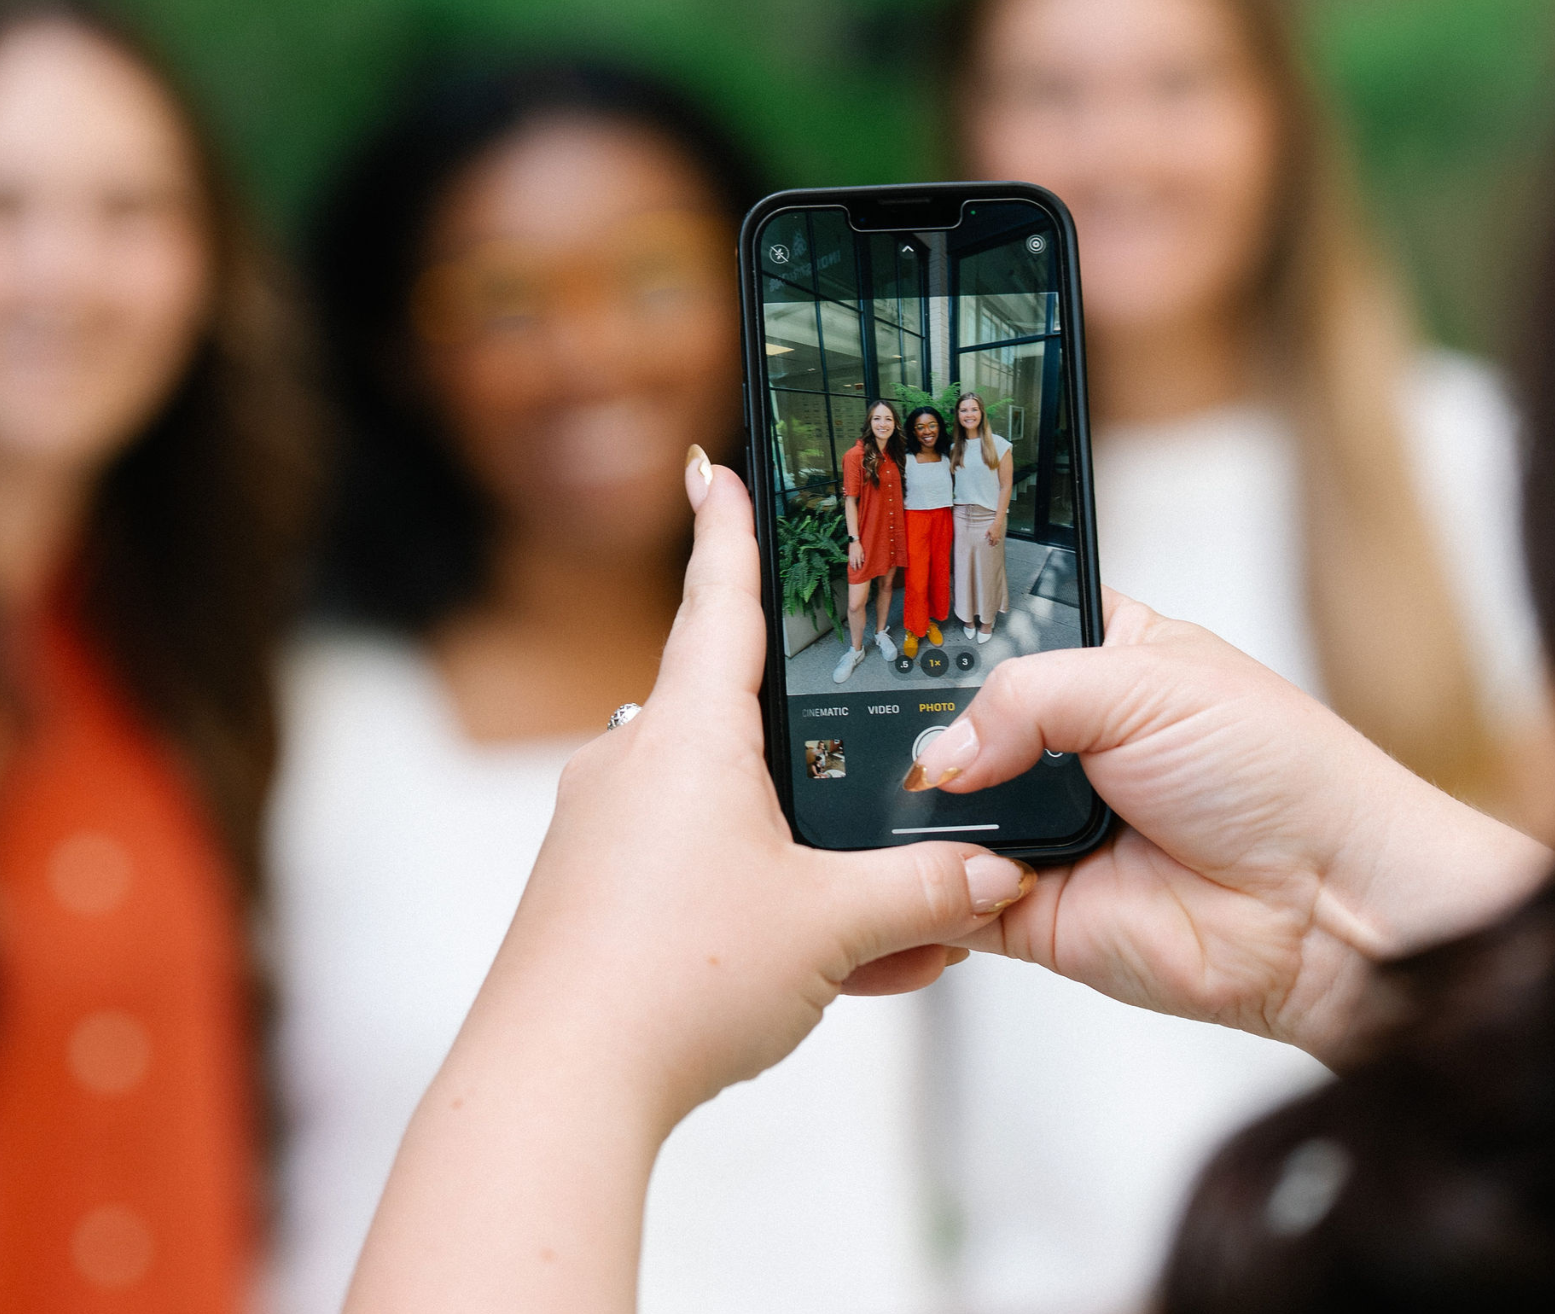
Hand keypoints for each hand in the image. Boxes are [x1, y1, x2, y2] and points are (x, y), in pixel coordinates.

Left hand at [349, 456, 1034, 1313]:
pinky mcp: (587, 890)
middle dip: (810, 751)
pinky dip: (752, 899)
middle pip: (733, 716)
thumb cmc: (677, 982)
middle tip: (867, 774)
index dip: (728, 528)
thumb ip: (927, 892)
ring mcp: (599, 828)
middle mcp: (632, 762)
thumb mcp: (833, 929)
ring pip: (719, 808)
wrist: (557, 1087)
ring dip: (794, 852)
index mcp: (689, 735)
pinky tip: (810, 967)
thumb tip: (997, 879)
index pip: (716, 599)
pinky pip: (684, 865)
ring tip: (870, 927)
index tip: (714, 466)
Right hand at [908, 592, 1554, 1061]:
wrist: (1328, 909)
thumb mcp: (1150, 683)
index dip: (936, 630)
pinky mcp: (1025, 909)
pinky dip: (922, 888)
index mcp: (1093, 660)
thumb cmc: (1281, 776)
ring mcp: (1038, 827)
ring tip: (896, 796)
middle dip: (911, 730)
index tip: (878, 623)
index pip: (989, 630)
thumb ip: (1025, 694)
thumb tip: (939, 748)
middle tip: (872, 725)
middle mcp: (1058, 744)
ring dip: (914, 811)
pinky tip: (920, 866)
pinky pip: (942, 897)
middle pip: (944, 725)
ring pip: (933, 814)